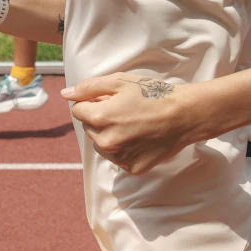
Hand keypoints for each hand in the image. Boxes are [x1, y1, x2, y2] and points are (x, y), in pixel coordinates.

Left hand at [62, 74, 196, 174]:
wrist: (185, 115)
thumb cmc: (154, 94)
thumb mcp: (120, 81)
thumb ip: (89, 87)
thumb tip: (65, 94)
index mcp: (100, 118)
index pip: (78, 110)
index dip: (94, 102)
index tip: (111, 100)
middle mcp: (106, 142)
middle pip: (89, 128)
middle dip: (101, 119)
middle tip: (125, 111)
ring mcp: (119, 158)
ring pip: (102, 145)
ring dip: (110, 135)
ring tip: (133, 125)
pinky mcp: (132, 169)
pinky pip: (118, 158)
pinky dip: (124, 149)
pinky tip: (140, 138)